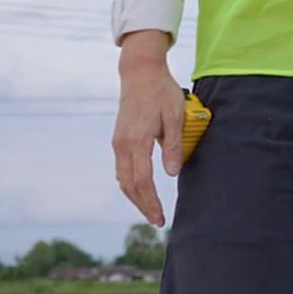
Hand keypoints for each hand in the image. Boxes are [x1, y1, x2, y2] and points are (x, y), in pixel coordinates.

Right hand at [111, 31, 184, 226]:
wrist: (139, 72)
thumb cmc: (161, 91)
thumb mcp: (174, 116)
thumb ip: (172, 146)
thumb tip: (172, 174)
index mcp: (137, 141)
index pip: (142, 181)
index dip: (151, 202)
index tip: (160, 217)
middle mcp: (122, 145)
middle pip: (129, 185)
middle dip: (143, 205)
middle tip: (157, 221)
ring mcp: (118, 142)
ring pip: (123, 179)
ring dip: (135, 197)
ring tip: (150, 210)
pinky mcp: (118, 139)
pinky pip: (121, 169)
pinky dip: (130, 184)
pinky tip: (140, 190)